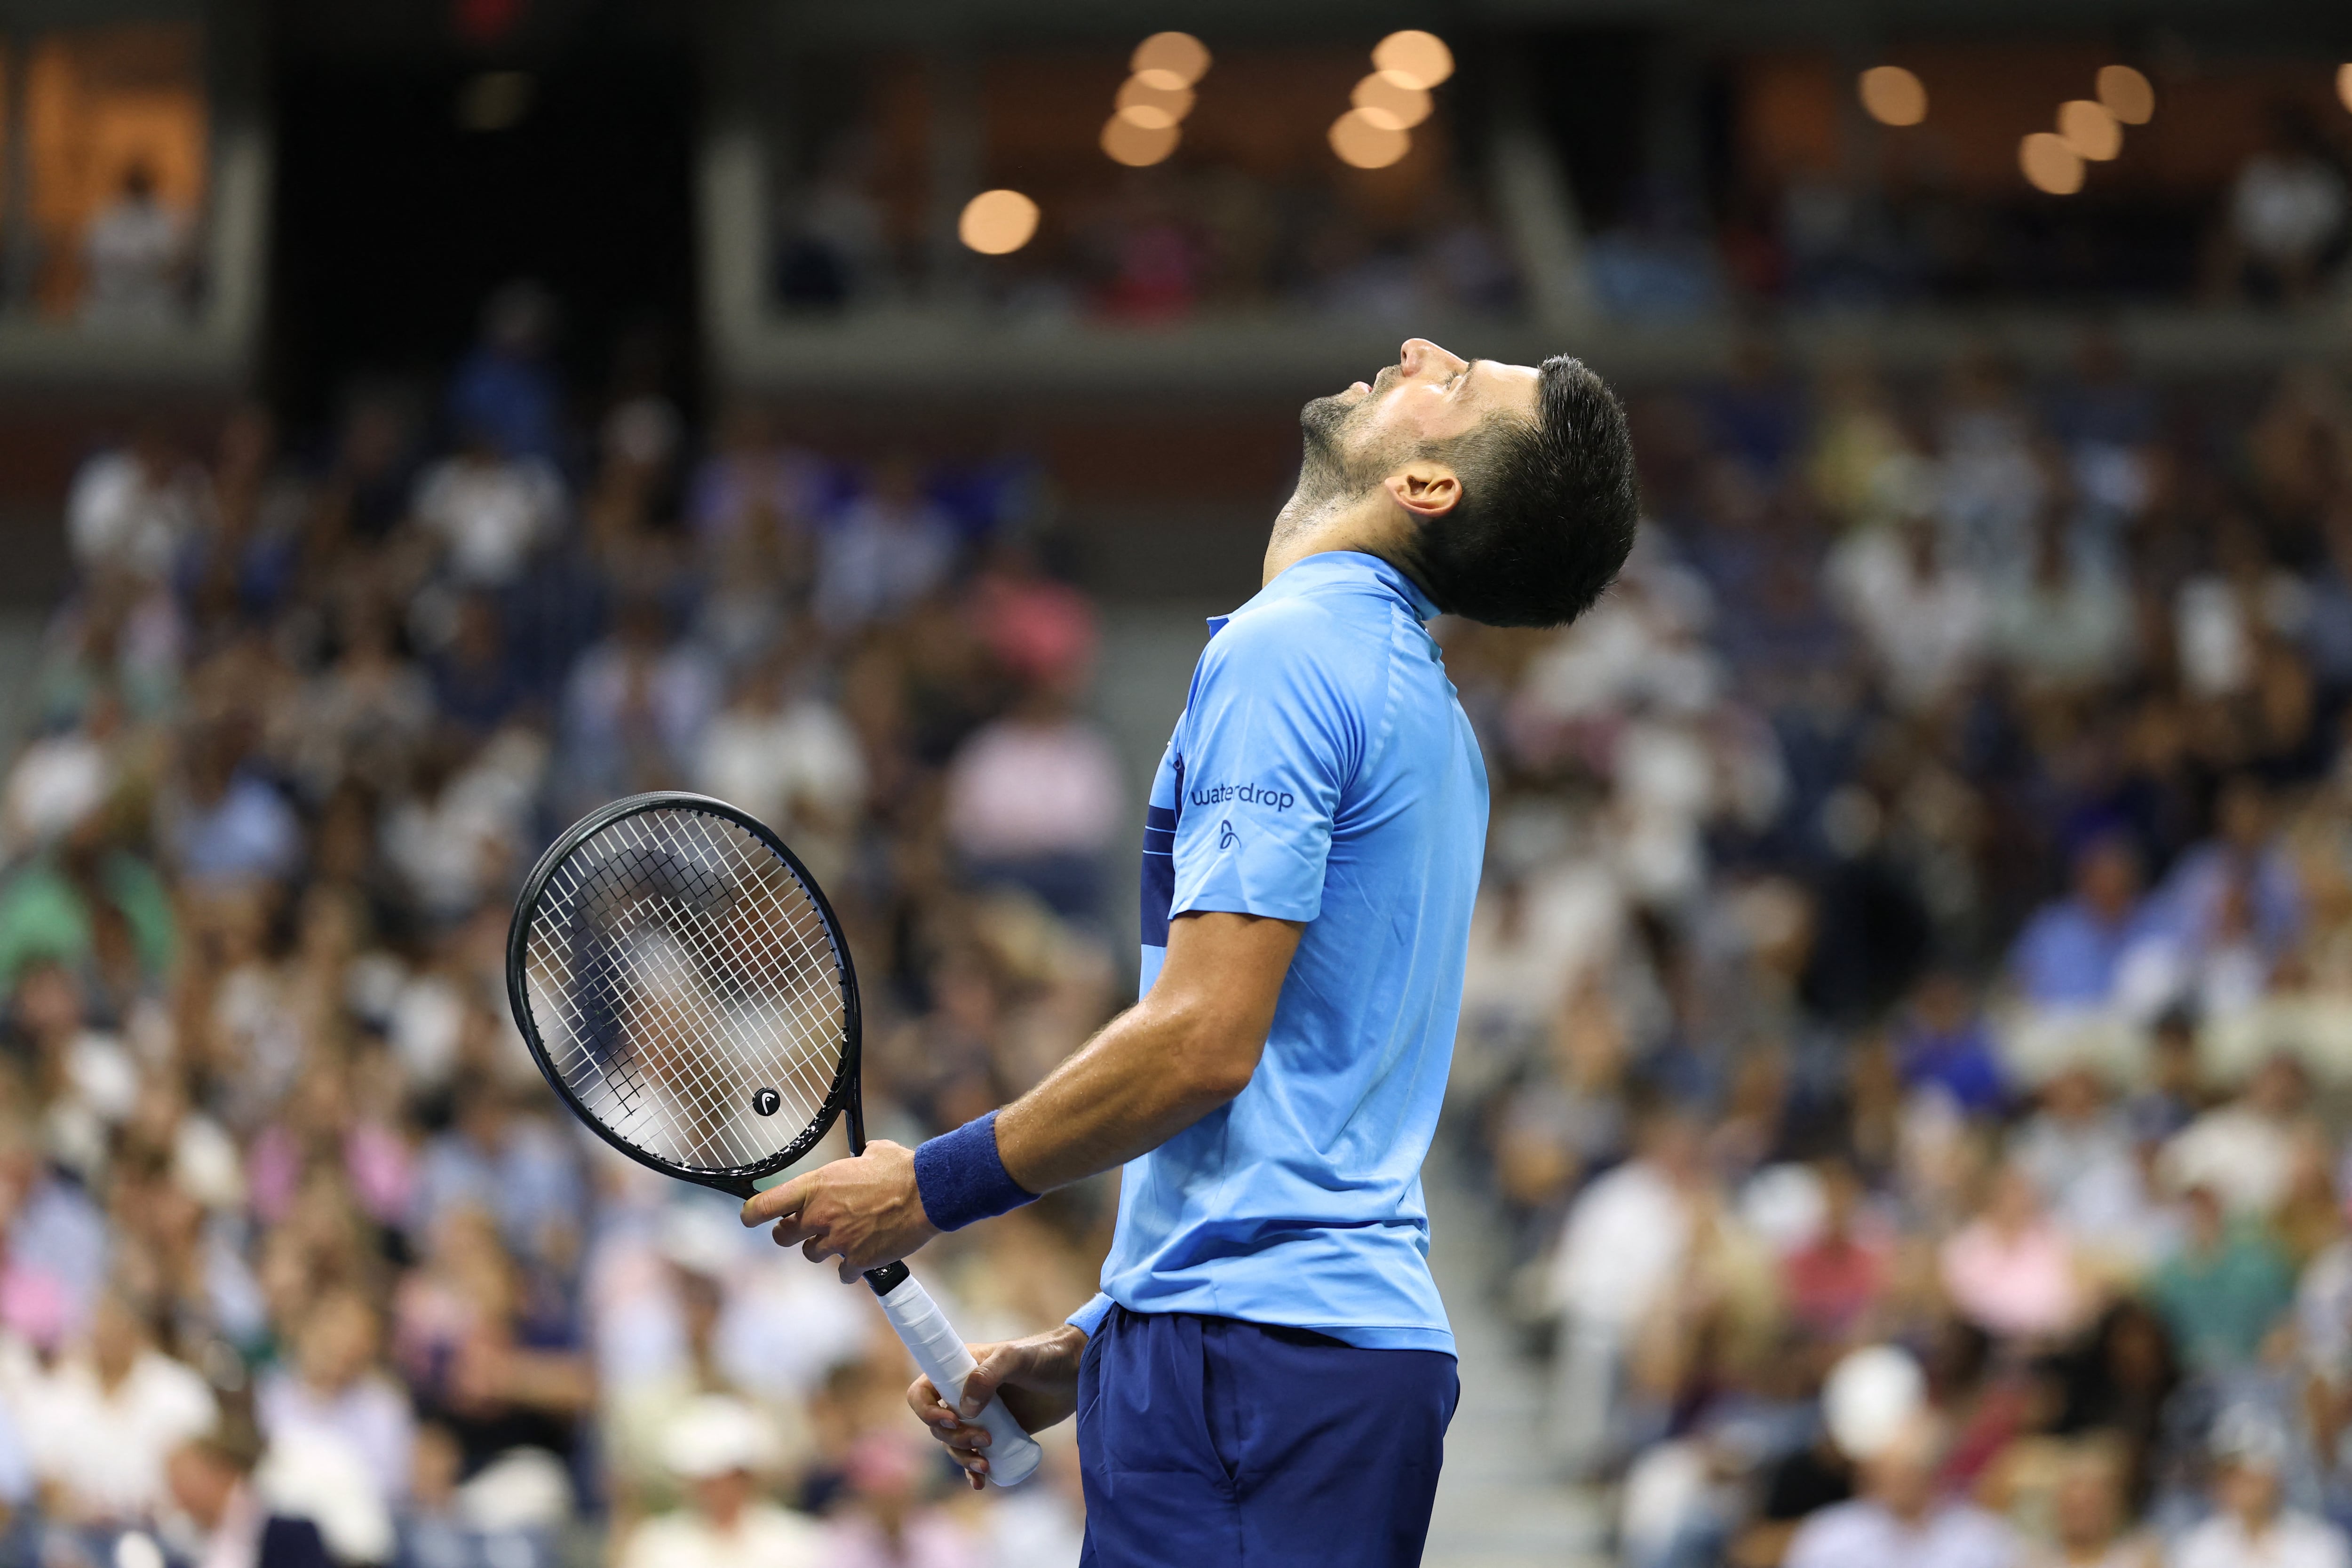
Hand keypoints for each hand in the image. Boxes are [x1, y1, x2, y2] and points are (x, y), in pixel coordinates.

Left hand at [739, 1140, 937, 1280]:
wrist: (928, 1194)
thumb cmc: (902, 1168)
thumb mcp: (871, 1152)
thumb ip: (854, 1160)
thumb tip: (860, 1156)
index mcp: (816, 1187)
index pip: (764, 1206)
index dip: (751, 1214)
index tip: (750, 1217)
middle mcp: (820, 1216)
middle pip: (783, 1236)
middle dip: (791, 1233)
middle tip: (806, 1227)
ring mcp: (838, 1241)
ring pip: (812, 1254)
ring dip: (824, 1248)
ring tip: (845, 1236)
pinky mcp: (859, 1261)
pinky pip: (843, 1272)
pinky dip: (851, 1267)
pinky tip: (864, 1253)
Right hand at [906, 1325, 1086, 1490]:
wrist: (1075, 1373)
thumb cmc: (1044, 1356)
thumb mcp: (1015, 1357)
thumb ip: (988, 1375)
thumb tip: (964, 1408)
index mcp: (958, 1370)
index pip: (922, 1392)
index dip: (926, 1411)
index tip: (950, 1421)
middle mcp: (963, 1394)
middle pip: (938, 1427)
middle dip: (955, 1439)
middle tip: (984, 1439)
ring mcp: (979, 1416)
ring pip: (954, 1445)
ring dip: (963, 1459)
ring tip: (986, 1464)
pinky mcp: (996, 1434)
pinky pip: (974, 1457)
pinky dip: (972, 1472)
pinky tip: (981, 1482)